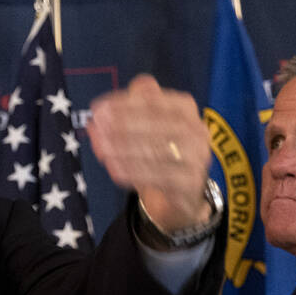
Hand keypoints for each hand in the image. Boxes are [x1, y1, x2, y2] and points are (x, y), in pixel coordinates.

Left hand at [88, 74, 211, 231]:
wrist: (180, 193)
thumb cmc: (158, 152)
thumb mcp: (144, 127)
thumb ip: (128, 112)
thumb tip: (104, 106)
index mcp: (185, 108)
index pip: (154, 101)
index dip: (124, 104)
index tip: (97, 108)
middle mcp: (197, 130)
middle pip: (158, 125)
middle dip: (123, 125)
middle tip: (96, 127)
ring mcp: (198, 158)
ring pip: (158, 151)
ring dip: (125, 149)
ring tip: (101, 149)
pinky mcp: (192, 183)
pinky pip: (160, 177)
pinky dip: (135, 172)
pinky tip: (113, 169)